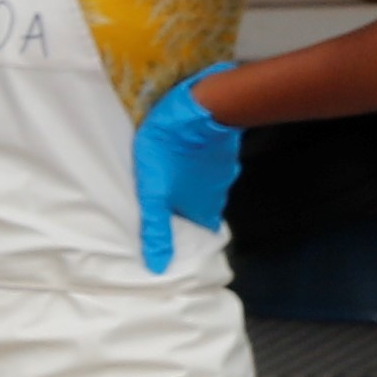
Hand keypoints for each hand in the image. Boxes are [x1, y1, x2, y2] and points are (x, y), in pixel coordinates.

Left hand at [131, 68, 247, 276]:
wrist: (198, 109)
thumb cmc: (168, 153)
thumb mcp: (153, 194)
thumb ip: (156, 228)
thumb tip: (158, 266)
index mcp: (204, 208)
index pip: (201, 232)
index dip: (189, 236)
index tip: (176, 235)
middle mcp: (219, 193)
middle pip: (203, 209)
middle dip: (187, 211)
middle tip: (166, 207)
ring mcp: (224, 169)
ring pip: (206, 186)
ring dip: (191, 187)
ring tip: (169, 185)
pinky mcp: (222, 148)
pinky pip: (209, 164)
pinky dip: (197, 167)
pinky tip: (182, 160)